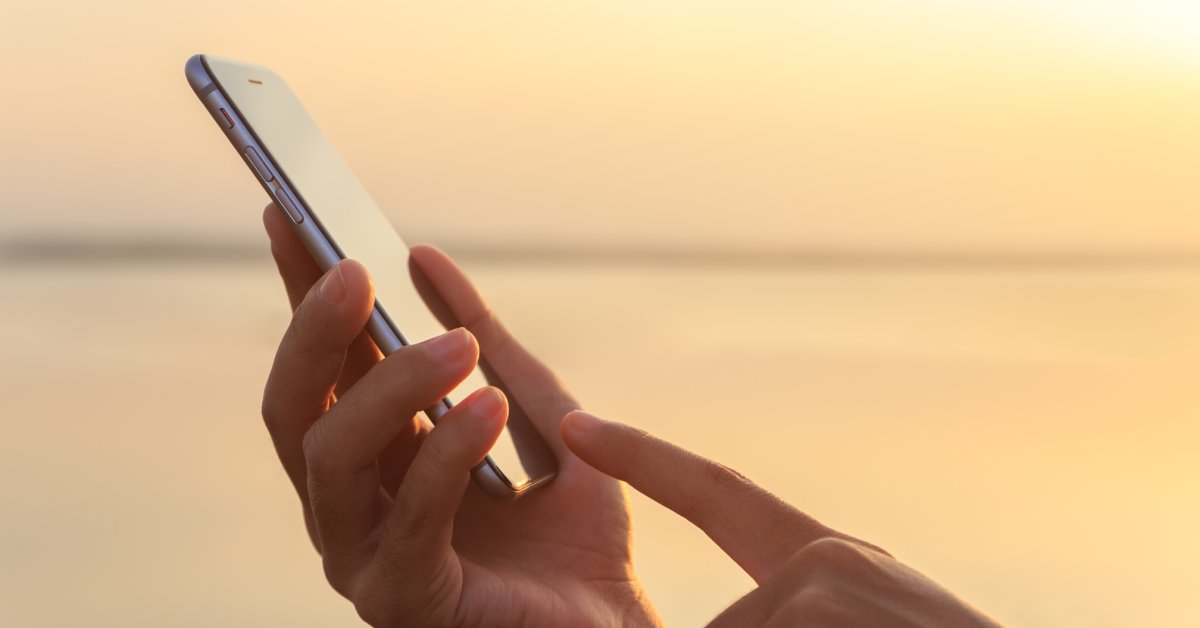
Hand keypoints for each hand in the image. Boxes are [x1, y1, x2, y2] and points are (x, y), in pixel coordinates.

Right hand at [259, 204, 658, 626]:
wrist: (613, 616)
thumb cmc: (568, 522)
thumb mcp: (533, 405)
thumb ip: (485, 339)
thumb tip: (423, 257)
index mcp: (373, 454)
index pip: (319, 364)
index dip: (298, 292)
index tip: (289, 212)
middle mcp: (351, 501)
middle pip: (293, 408)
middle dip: (313, 332)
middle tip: (354, 269)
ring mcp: (365, 554)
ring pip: (331, 457)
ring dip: (390, 388)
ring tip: (454, 345)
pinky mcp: (402, 598)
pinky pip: (406, 519)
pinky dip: (443, 455)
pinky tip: (485, 409)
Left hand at [561, 412, 1000, 626]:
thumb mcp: (867, 623)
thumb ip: (798, 606)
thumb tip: (751, 605)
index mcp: (834, 560)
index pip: (721, 495)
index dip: (647, 459)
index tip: (579, 426)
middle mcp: (825, 565)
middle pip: (722, 627)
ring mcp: (821, 594)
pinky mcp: (810, 615)